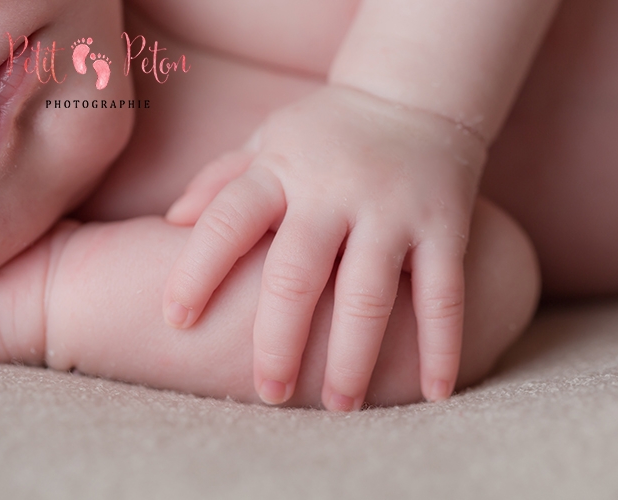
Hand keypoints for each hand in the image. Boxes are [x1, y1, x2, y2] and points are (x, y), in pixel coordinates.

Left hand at [163, 85, 485, 409]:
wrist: (416, 94)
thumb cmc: (328, 132)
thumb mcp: (269, 140)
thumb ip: (222, 178)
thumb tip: (172, 221)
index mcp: (281, 169)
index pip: (228, 221)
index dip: (196, 271)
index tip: (176, 321)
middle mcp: (334, 190)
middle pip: (296, 274)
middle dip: (279, 341)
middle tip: (269, 395)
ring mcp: (393, 209)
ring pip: (369, 295)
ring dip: (352, 358)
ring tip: (339, 407)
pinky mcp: (445, 225)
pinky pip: (443, 294)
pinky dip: (442, 346)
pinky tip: (434, 393)